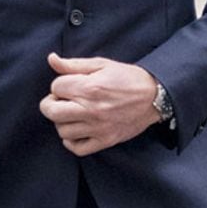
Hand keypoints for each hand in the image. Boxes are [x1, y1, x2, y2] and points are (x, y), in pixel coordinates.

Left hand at [39, 53, 159, 156]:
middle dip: (51, 103)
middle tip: (62, 100)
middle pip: (51, 112)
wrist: (155, 96)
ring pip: (62, 130)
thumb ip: (74, 64)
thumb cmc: (128, 78)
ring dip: (62, 121)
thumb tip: (51, 59)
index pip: (56, 87)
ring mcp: (98, 128)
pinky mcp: (105, 141)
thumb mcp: (102, 64)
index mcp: (89, 88)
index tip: (69, 85)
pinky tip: (77, 130)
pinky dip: (71, 141)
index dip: (60, 84)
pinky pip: (77, 148)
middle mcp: (91, 110)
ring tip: (73, 114)